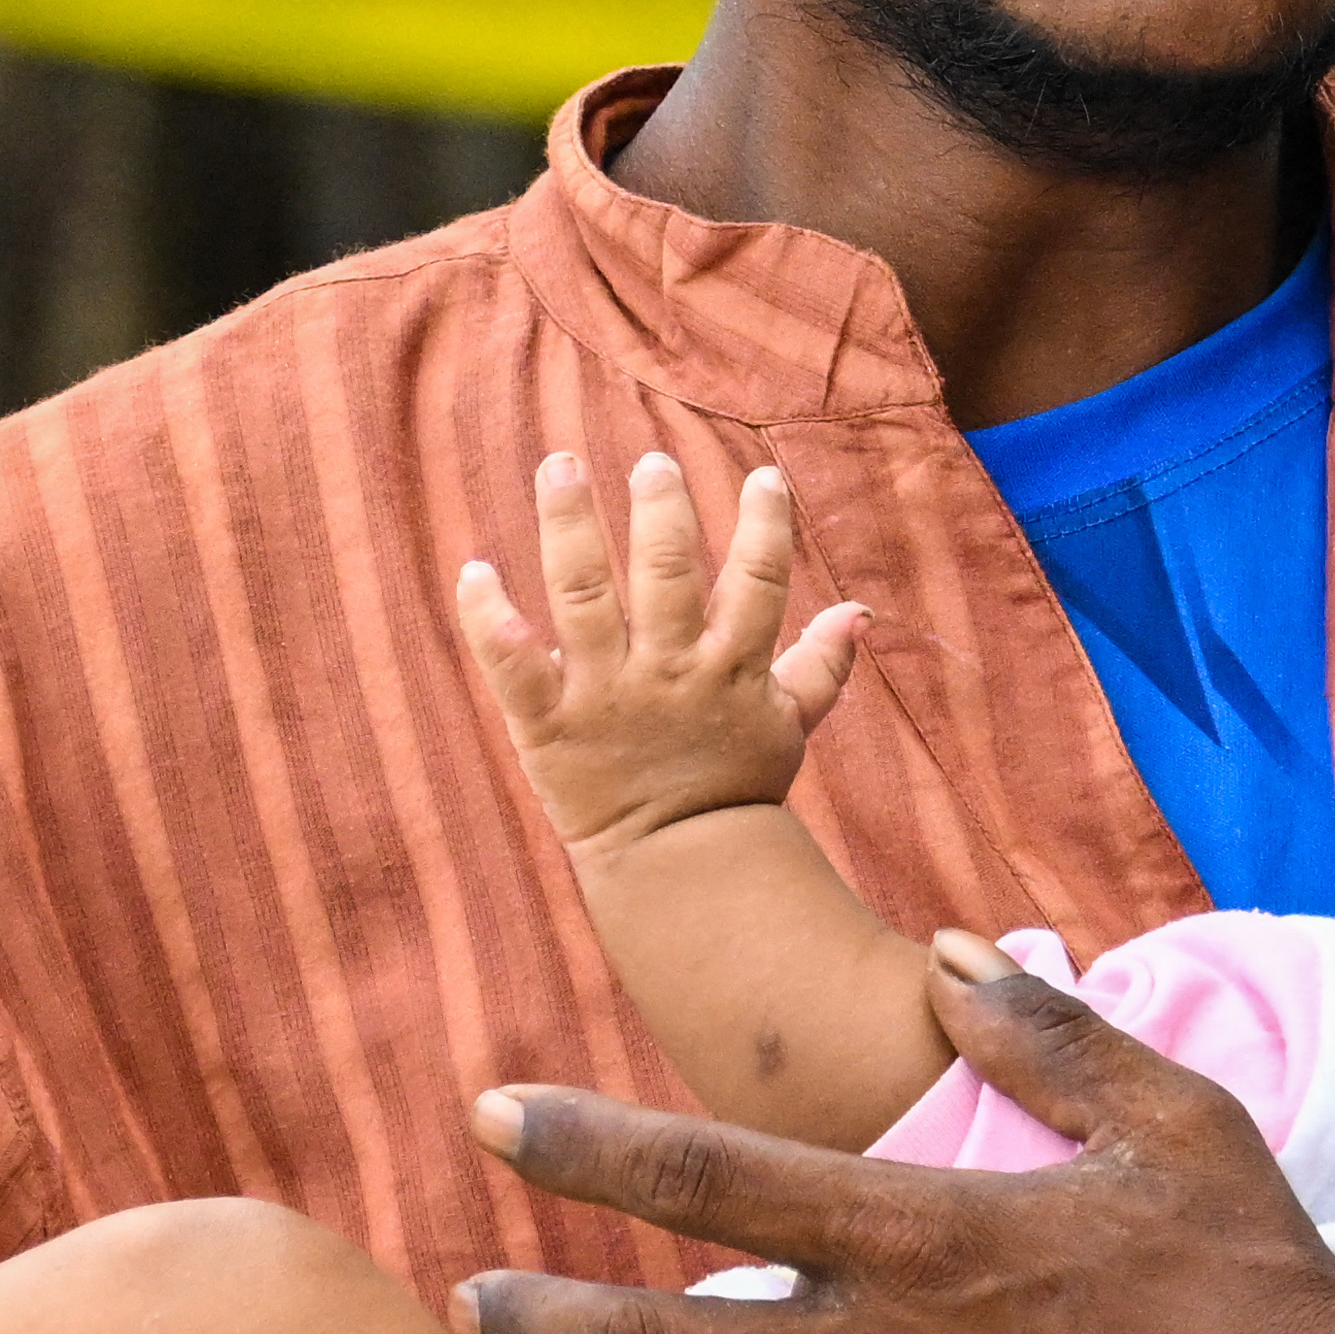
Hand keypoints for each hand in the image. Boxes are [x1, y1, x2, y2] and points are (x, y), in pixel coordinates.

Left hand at [455, 450, 871, 856]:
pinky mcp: (548, 725)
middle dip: (660, 513)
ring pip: (583, 598)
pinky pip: (513, 666)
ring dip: (570, 528)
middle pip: (665, 576)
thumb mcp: (790, 725)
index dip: (764, 527)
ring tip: (561, 467)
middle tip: (652, 463)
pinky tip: (474, 572)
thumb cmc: (733, 788)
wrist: (677, 870)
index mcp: (729, 668)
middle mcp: (667, 671)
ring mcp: (604, 694)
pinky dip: (489, 620)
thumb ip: (821, 664)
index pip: (757, 582)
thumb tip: (859, 611)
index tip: (762, 477)